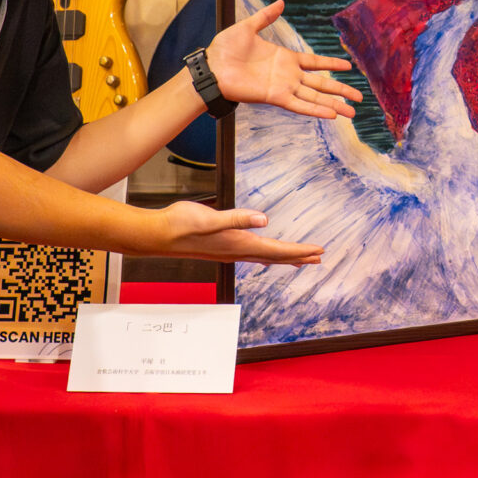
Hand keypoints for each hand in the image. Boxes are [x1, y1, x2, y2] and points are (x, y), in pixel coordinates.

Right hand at [148, 200, 323, 266]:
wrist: (158, 234)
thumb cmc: (181, 224)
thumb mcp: (211, 218)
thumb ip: (237, 218)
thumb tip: (264, 220)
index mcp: (239, 245)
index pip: (276, 251)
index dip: (299, 251)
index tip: (318, 251)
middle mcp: (237, 251)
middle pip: (275, 257)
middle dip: (298, 257)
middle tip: (318, 257)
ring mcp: (229, 251)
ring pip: (264, 257)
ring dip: (284, 257)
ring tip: (300, 259)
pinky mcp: (222, 246)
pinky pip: (252, 253)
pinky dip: (266, 254)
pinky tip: (265, 254)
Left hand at [204, 0, 362, 119]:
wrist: (211, 68)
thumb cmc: (224, 50)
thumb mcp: (247, 27)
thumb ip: (266, 17)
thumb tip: (280, 2)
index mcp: (285, 58)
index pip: (315, 62)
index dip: (331, 64)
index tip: (349, 67)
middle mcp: (288, 75)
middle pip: (322, 83)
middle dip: (341, 90)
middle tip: (360, 96)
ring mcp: (284, 87)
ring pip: (315, 97)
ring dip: (334, 104)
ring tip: (352, 112)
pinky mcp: (276, 97)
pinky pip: (300, 105)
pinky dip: (316, 110)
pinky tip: (332, 114)